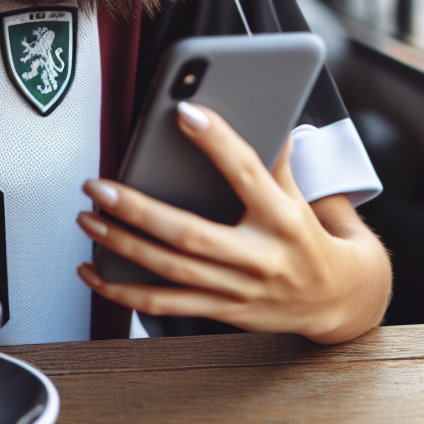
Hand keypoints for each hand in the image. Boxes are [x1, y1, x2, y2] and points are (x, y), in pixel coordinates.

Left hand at [75, 102, 390, 343]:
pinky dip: (122, 291)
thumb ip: (275, 159)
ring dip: (121, 246)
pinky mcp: (221, 311)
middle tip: (98, 186)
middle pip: (189, 233)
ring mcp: (237, 290)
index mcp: (282, 218)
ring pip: (169, 271)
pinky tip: (92, 270)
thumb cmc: (307, 236)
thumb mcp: (299, 195)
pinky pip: (163, 306)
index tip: (185, 112)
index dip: (217, 142)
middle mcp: (259, 257)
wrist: (335, 299)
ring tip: (88, 220)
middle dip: (137, 209)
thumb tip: (265, 112)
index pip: (246, 173)